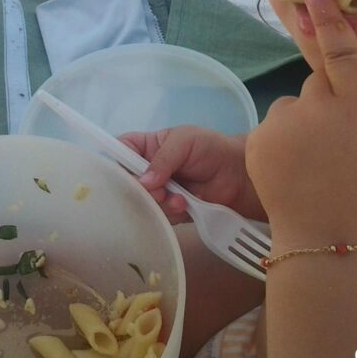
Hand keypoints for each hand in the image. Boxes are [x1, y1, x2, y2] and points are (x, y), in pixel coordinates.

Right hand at [120, 127, 264, 222]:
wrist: (240, 177)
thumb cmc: (212, 149)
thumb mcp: (185, 142)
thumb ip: (163, 158)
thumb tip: (143, 182)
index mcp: (148, 146)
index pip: (121, 150)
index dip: (116, 160)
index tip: (124, 172)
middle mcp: (149, 170)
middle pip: (126, 182)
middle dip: (139, 189)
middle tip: (157, 190)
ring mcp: (159, 191)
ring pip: (142, 202)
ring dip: (157, 203)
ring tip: (178, 198)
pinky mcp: (170, 210)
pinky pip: (158, 216)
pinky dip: (169, 213)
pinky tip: (184, 206)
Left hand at [245, 0, 356, 247]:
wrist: (324, 242)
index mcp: (353, 108)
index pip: (341, 52)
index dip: (328, 19)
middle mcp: (312, 108)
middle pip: (320, 82)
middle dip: (331, 98)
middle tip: (344, 138)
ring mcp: (279, 124)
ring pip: (295, 106)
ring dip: (307, 120)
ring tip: (320, 162)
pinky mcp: (255, 141)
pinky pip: (275, 126)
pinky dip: (285, 138)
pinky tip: (299, 168)